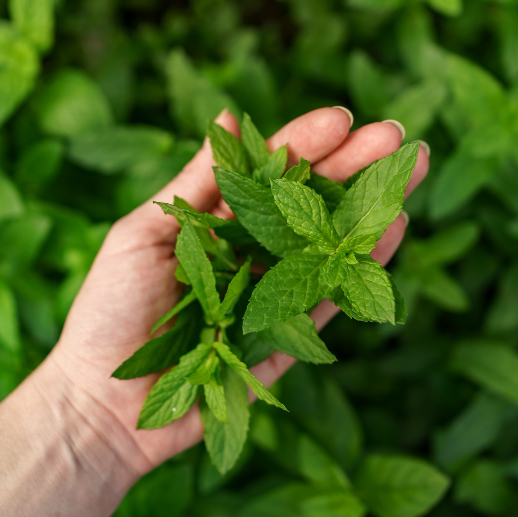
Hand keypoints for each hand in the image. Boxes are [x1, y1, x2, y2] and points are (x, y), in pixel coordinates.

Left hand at [47, 107, 429, 480]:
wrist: (104, 401)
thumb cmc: (110, 310)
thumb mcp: (144, 235)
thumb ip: (195, 185)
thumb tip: (229, 115)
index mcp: (216, 219)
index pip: (269, 171)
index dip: (306, 143)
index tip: (343, 119)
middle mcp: (251, 250)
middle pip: (311, 200)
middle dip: (355, 166)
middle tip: (396, 136)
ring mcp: (273, 292)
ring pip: (330, 241)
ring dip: (373, 206)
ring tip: (412, 169)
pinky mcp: (288, 336)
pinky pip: (331, 295)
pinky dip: (363, 264)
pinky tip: (392, 228)